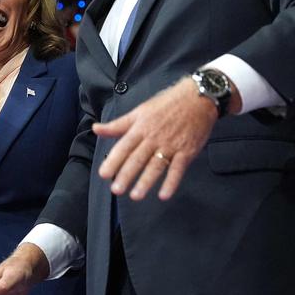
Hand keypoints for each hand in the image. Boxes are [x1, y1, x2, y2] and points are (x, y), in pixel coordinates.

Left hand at [94, 77, 217, 200]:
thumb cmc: (167, 104)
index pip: (124, 146)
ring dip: (146, 182)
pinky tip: (164, 195)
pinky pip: (178, 169)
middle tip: (116, 190)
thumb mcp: (140, 111)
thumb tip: (96, 129)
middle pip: (138, 158)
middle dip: (126, 175)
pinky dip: (171, 182)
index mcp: (141, 127)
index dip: (114, 160)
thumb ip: (118, 125)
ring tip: (135, 196)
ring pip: (156, 165)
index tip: (104, 174)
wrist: (198, 98)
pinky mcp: (187, 151)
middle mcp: (154, 137)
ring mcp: (171, 145)